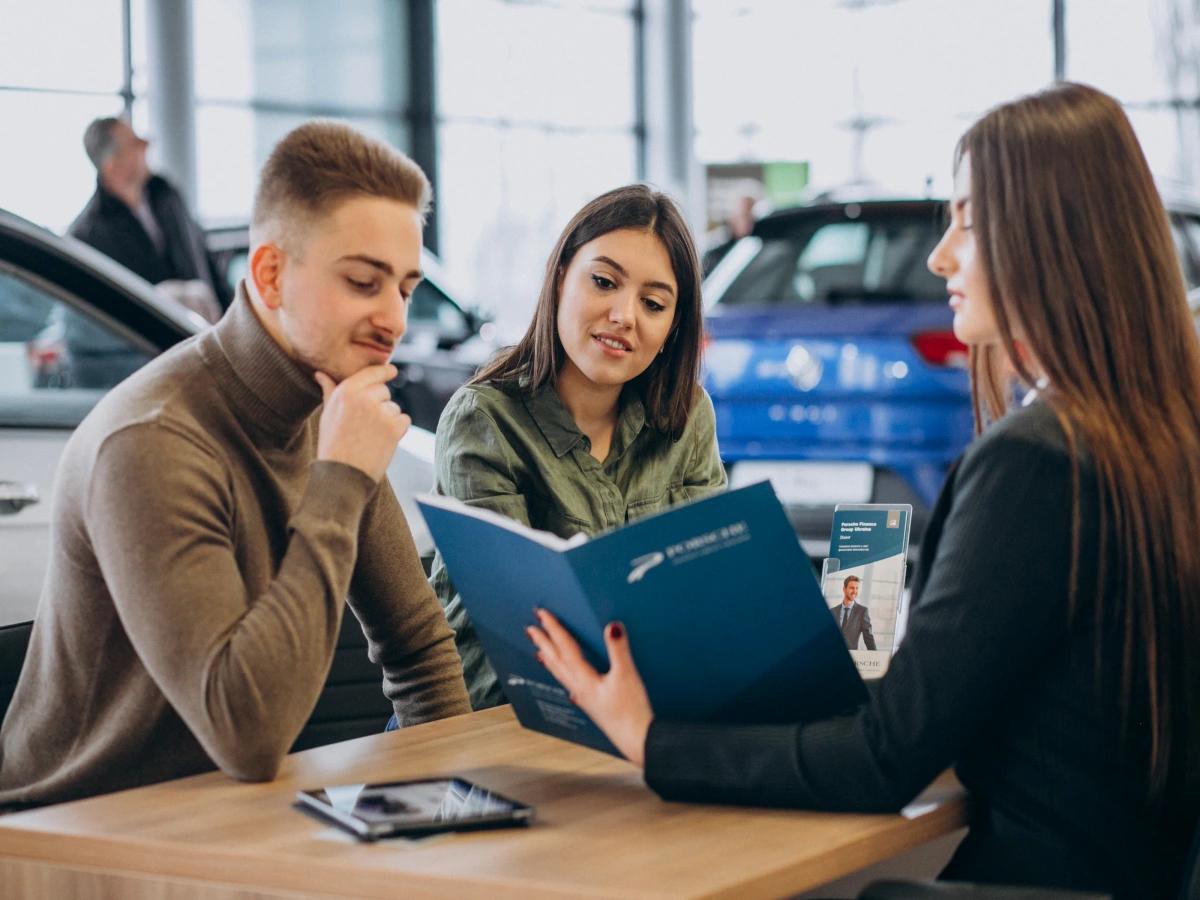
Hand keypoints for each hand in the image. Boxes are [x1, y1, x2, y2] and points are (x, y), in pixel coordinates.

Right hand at [315, 364, 409, 482]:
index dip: (384, 371)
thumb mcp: (328, 414)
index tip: (392, 371)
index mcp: (346, 390)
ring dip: (388, 420)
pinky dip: (398, 431)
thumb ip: (330, 391)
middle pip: (384, 391)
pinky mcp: (394, 426)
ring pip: (394, 407)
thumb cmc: (333, 444)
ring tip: (370, 437)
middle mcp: (364, 397)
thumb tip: (320, 373)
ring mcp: (380, 411)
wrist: (342, 474)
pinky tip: (381, 442)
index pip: (371, 373)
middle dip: (380, 404)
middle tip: (366, 425)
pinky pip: (404, 420)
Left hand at [526, 609, 653, 767]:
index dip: (554, 629)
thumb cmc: (632, 712)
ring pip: (560, 674)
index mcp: (585, 679)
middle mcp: (579, 688)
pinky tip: (567, 682)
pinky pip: (570, 685)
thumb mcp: (627, 675)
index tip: (542, 615)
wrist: (637, 740)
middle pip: (556, 661)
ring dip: (549, 659)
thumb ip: (619, 649)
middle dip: (544, 643)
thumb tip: (612, 626)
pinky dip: (562, 676)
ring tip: (538, 651)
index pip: (565, 648)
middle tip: (530, 630)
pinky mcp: (591, 706)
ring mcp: (584, 698)